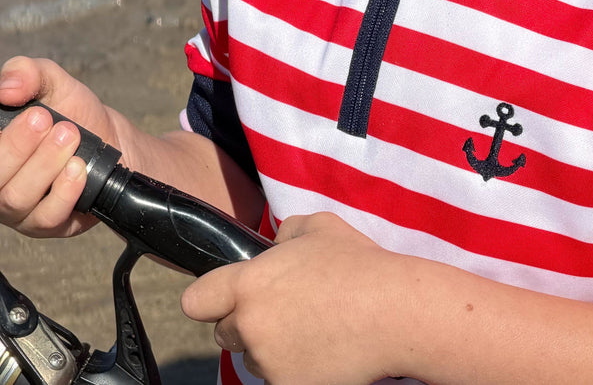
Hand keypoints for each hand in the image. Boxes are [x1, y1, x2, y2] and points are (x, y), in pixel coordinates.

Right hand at [0, 56, 115, 236]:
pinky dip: (64, 191)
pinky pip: (45, 218)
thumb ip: (28, 73)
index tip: (23, 112)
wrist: (110, 138)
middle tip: (46, 119)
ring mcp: (18, 207)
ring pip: (15, 199)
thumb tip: (6, 87)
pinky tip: (77, 169)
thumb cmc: (71, 111)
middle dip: (17, 147)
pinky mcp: (45, 224)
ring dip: (45, 164)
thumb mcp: (52, 81)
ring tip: (71, 136)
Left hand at [181, 211, 401, 384]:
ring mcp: (268, 362)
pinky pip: (280, 378)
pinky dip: (295, 368)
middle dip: (248, 323)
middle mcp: (250, 326)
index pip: (196, 300)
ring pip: (254, 359)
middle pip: (225, 333)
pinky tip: (324, 349)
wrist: (393, 311)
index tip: (223, 298)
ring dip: (271, 348)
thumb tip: (274, 246)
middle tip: (286, 310)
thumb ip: (284, 234)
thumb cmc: (358, 264)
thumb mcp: (319, 226)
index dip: (209, 297)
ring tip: (313, 328)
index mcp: (250, 283)